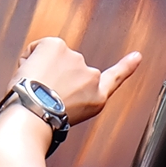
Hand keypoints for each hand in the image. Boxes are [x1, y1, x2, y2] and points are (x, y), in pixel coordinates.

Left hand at [15, 37, 140, 125]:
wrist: (33, 115)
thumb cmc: (42, 121)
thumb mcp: (68, 115)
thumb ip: (71, 96)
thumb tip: (55, 84)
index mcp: (96, 97)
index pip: (115, 78)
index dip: (127, 67)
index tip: (137, 57)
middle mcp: (91, 77)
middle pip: (67, 70)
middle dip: (54, 77)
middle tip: (43, 96)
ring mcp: (75, 58)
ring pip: (50, 59)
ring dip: (41, 70)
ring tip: (35, 89)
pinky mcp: (58, 45)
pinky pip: (36, 48)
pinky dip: (29, 58)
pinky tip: (30, 75)